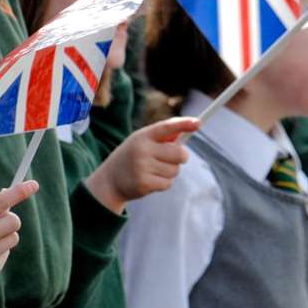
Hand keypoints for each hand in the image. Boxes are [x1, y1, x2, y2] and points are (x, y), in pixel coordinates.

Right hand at [85, 116, 199, 213]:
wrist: (110, 180)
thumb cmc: (133, 156)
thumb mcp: (143, 141)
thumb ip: (163, 136)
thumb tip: (191, 128)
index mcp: (143, 136)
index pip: (166, 127)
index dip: (183, 124)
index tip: (198, 123)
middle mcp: (142, 150)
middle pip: (179, 153)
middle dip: (181, 157)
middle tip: (172, 158)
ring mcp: (142, 167)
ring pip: (175, 170)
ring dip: (170, 172)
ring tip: (154, 170)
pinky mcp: (144, 183)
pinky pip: (168, 183)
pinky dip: (164, 183)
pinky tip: (150, 180)